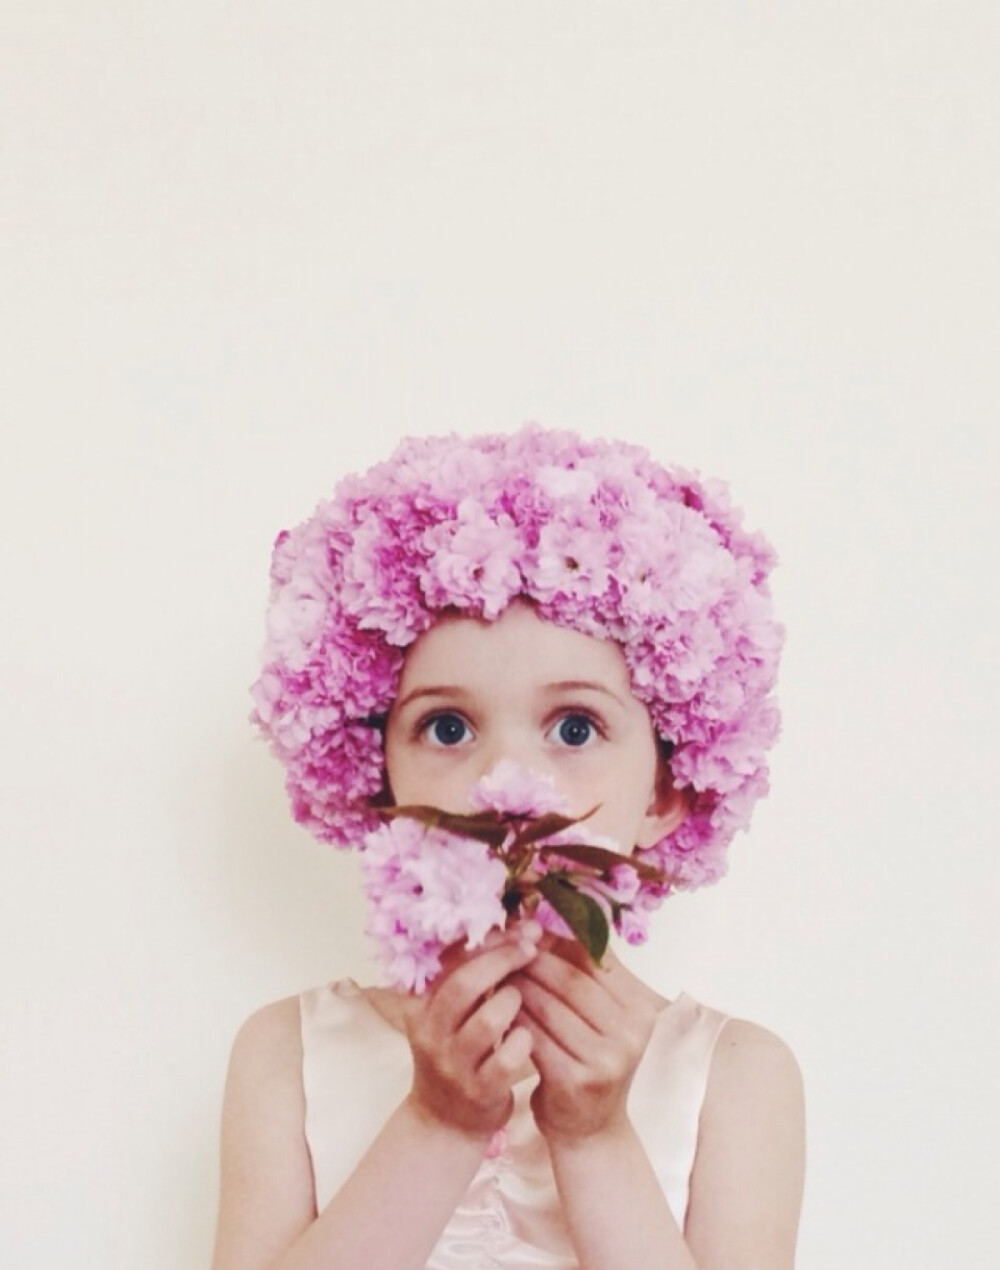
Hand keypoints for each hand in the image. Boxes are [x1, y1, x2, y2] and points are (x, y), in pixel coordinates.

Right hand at [402, 925, 540, 1140]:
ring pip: (487, 1021)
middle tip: (532, 949)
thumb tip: (519, 926)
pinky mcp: (477, 1091)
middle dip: (503, 960)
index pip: (449, 958)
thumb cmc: (459, 1050)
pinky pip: (506, 1060)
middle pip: (463, 984)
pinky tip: (529, 1036)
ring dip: (513, 1001)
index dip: (488, 938)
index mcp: (421, 1003)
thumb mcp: (452, 1012)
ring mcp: (453, 1064)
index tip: (523, 928)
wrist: (446, 1120)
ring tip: (523, 997)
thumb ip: (473, 974)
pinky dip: (524, 1041)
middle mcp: (430, 1031)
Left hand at [513, 937, 661, 1145]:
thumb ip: (583, 975)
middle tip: (503, 948)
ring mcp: (608, 1059)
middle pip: (572, 981)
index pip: (595, 960)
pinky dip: (513, 1020)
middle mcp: (632, 1032)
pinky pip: (535, 1037)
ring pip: (549, 1007)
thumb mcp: (600, 1018)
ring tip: (495, 974)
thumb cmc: (589, 1060)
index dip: (558, 941)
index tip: (526, 929)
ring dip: (517, 987)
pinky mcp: (578, 1081)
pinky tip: (496, 1011)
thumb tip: (546, 919)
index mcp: (640, 1008)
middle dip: (533, 962)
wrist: (590, 1130)